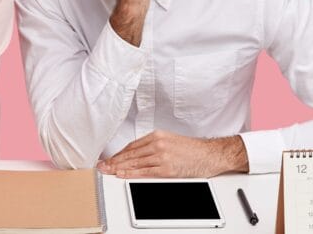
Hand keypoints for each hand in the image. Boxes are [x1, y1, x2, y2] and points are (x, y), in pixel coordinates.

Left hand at [97, 130, 248, 177]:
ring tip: (107, 171)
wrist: (210, 154)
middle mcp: (158, 144)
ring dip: (118, 168)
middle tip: (102, 166)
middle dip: (114, 161)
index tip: (109, 159)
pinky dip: (131, 174)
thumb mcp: (170, 141)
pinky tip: (122, 175)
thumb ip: (154, 146)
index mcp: (157, 136)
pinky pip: (144, 172)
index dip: (118, 154)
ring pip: (135, 163)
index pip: (131, 146)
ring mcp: (162, 156)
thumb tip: (138, 155)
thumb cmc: (193, 149)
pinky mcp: (167, 169)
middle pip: (130, 154)